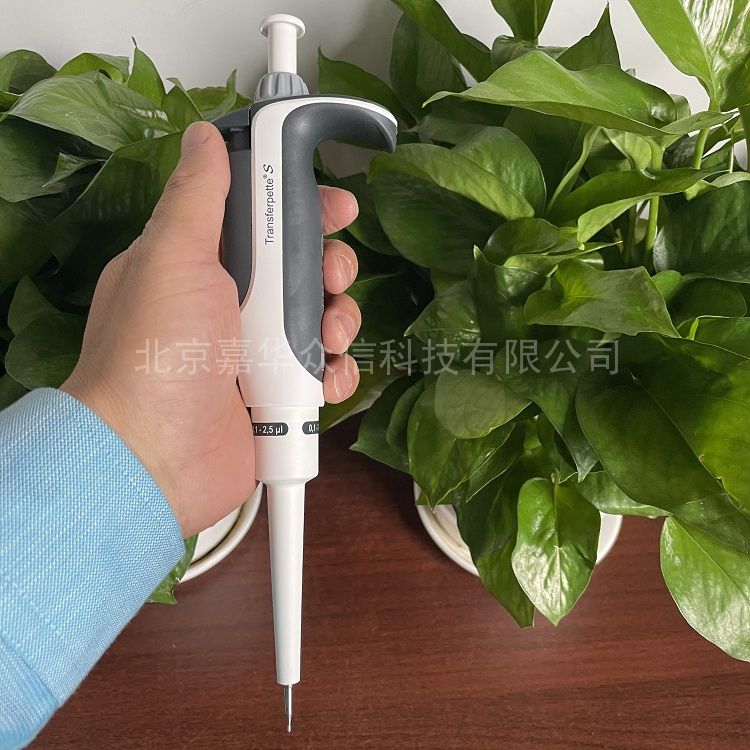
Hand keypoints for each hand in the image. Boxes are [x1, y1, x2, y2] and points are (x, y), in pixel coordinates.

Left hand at [61, 122, 361, 536]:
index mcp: (202, 263)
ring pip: (322, 321)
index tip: (336, 206)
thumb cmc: (156, 354)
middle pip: (303, 269)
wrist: (155, 459)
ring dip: (340, 323)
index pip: (263, 219)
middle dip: (331, 268)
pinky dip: (336, 375)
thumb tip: (203, 136)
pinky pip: (325, 374)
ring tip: (329, 339)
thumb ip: (196, 196)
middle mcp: (231, 306)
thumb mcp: (172, 258)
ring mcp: (256, 354)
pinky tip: (327, 381)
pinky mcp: (278, 398)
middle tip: (331, 278)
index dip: (304, 208)